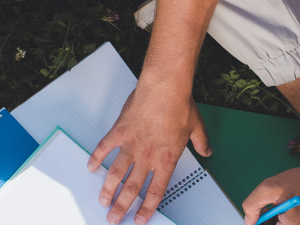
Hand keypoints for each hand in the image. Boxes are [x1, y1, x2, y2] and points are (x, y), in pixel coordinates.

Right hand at [88, 89, 210, 223]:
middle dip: (121, 207)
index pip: (156, 192)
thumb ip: (202, 143)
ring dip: (107, 190)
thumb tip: (208, 151)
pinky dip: (96, 158)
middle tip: (113, 219)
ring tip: (102, 201)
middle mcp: (147, 157)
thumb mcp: (197, 127)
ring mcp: (131, 145)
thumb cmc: (180, 105)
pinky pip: (104, 148)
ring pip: (115, 174)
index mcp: (166, 160)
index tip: (138, 220)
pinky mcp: (119, 132)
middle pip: (131, 189)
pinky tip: (91, 167)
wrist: (164, 87)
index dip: (146, 209)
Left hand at [243, 164, 299, 224]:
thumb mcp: (269, 188)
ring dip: (278, 221)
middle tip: (268, 211)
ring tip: (278, 209)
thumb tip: (249, 221)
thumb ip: (252, 205)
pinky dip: (287, 221)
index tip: (258, 218)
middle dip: (269, 222)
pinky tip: (286, 212)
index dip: (260, 224)